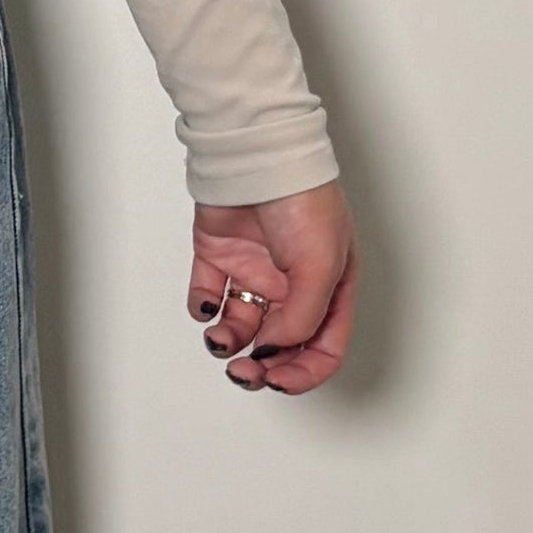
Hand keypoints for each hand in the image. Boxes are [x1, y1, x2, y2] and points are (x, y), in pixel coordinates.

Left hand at [186, 179, 357, 394]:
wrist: (255, 153)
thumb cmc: (302, 198)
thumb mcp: (322, 266)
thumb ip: (303, 317)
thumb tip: (275, 348)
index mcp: (330, 287)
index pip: (322, 347)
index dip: (302, 372)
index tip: (277, 379)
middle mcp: (293, 283)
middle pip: (280, 343)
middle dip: (262, 365)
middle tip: (244, 372)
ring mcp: (255, 269)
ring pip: (241, 324)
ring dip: (228, 340)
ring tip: (220, 336)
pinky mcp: (220, 255)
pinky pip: (208, 295)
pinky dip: (202, 308)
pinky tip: (207, 305)